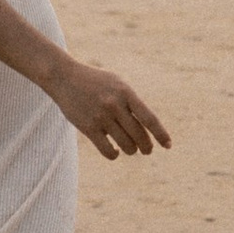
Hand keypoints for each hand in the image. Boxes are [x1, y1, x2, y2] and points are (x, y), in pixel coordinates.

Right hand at [52, 57, 172, 160]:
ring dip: (131, 150)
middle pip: (139, 135)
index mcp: (126, 92)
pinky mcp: (88, 127)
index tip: (168, 145)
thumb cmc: (95, 81)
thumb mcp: (117, 84)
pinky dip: (114, 155)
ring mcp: (101, 117)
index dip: (161, 134)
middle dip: (146, 146)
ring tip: (130, 148)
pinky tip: (115, 151)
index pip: (149, 118)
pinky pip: (108, 151)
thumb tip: (148, 126)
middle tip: (147, 150)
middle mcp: (115, 105)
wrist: (65, 78)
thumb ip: (132, 102)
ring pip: (126, 145)